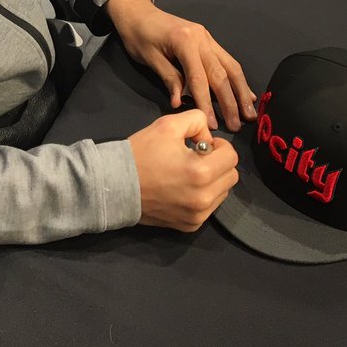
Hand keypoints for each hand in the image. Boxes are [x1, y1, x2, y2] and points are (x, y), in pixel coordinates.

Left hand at [105, 0, 256, 131]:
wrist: (137, 12)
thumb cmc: (138, 35)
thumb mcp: (149, 59)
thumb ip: (170, 79)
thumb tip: (181, 104)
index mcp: (185, 41)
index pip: (199, 79)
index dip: (206, 103)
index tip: (212, 124)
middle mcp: (201, 38)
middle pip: (220, 74)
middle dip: (230, 102)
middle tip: (237, 125)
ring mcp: (207, 38)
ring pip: (230, 66)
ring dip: (241, 91)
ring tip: (249, 112)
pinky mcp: (208, 40)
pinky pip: (226, 60)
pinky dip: (236, 78)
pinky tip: (246, 93)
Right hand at [128, 109, 239, 230]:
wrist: (114, 184)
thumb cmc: (142, 152)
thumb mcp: (168, 124)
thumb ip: (197, 120)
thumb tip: (209, 139)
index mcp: (201, 172)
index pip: (232, 157)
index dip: (219, 145)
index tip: (201, 144)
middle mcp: (204, 198)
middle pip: (231, 176)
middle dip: (218, 163)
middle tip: (196, 157)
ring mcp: (198, 215)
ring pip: (222, 193)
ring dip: (212, 180)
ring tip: (187, 173)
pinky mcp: (190, 226)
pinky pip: (209, 208)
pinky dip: (201, 196)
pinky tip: (181, 188)